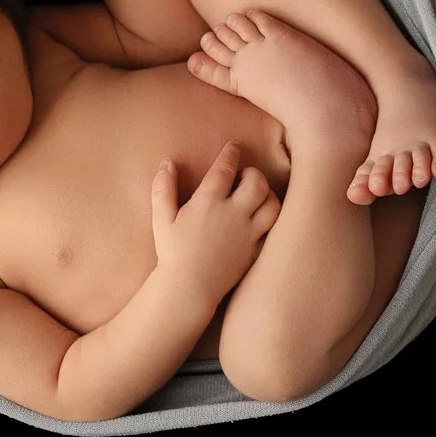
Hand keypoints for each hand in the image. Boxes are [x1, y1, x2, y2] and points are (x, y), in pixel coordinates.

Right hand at [149, 142, 279, 307]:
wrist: (189, 289)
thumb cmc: (172, 253)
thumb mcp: (161, 218)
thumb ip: (163, 188)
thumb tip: (167, 162)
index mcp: (208, 202)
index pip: (226, 168)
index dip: (232, 153)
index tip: (234, 147)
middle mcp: (233, 214)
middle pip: (257, 182)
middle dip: (254, 173)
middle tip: (245, 176)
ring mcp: (248, 234)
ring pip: (273, 204)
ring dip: (268, 195)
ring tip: (257, 195)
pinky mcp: (255, 251)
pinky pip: (273, 230)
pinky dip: (271, 220)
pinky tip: (261, 219)